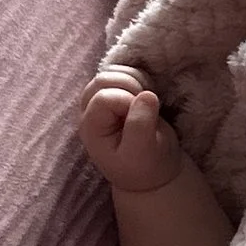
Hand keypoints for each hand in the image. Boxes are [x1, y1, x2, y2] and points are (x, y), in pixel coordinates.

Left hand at [79, 62, 181, 193]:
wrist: (153, 173)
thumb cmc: (145, 167)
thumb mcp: (143, 152)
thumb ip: (140, 125)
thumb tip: (147, 95)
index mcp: (92, 127)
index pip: (105, 98)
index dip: (127, 102)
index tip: (144, 120)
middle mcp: (92, 111)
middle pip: (103, 79)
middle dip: (130, 86)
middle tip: (147, 106)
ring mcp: (103, 101)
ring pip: (113, 72)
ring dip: (136, 80)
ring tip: (148, 101)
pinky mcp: (118, 94)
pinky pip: (125, 73)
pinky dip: (140, 78)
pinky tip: (148, 96)